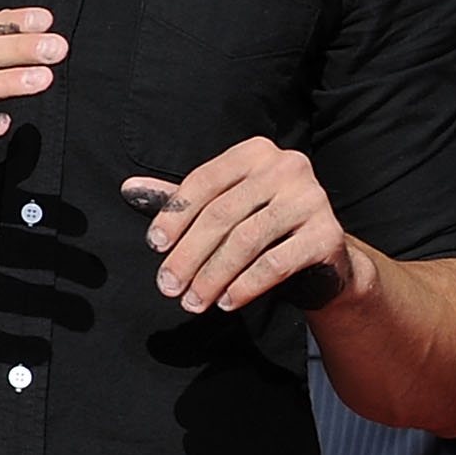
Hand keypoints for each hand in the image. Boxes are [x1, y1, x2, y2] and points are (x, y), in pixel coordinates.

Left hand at [123, 138, 364, 315]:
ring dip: (212, 276)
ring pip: (246, 241)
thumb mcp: (219, 206)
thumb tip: (128, 188)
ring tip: (193, 301)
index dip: (174, 215)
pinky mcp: (328, 233)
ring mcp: (312, 198)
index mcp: (255, 153)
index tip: (154, 247)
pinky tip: (227, 301)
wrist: (320, 255)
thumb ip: (179, 198)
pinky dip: (245, 286)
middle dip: (188, 255)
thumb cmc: (260, 225)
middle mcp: (286, 167)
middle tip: (167, 287)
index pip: (204, 182)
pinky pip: (275, 263)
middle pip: (222, 214)